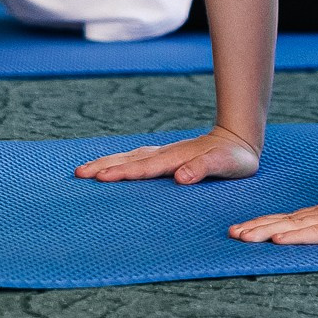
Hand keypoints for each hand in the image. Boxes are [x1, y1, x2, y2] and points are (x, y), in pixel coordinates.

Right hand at [75, 129, 259, 183]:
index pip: (144, 168)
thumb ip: (204, 169)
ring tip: (82, 171)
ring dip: (105, 163)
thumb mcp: (225, 165)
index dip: (123, 173)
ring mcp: (162, 154)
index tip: (101, 177)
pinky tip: (106, 166)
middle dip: (103, 166)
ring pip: (128, 157)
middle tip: (79, 174)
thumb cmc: (233, 158)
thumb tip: (181, 177)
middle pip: (128, 160)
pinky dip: (116, 161)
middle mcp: (165, 154)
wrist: (238, 140)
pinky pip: (134, 158)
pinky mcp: (164, 157)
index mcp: (176, 159)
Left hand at [228, 185, 317, 244]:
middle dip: (256, 228)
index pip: (286, 220)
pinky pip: (315, 234)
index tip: (240, 230)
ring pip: (292, 228)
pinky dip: (295, 237)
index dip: (262, 225)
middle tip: (232, 234)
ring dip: (266, 232)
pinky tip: (278, 239)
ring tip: (244, 237)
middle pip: (282, 222)